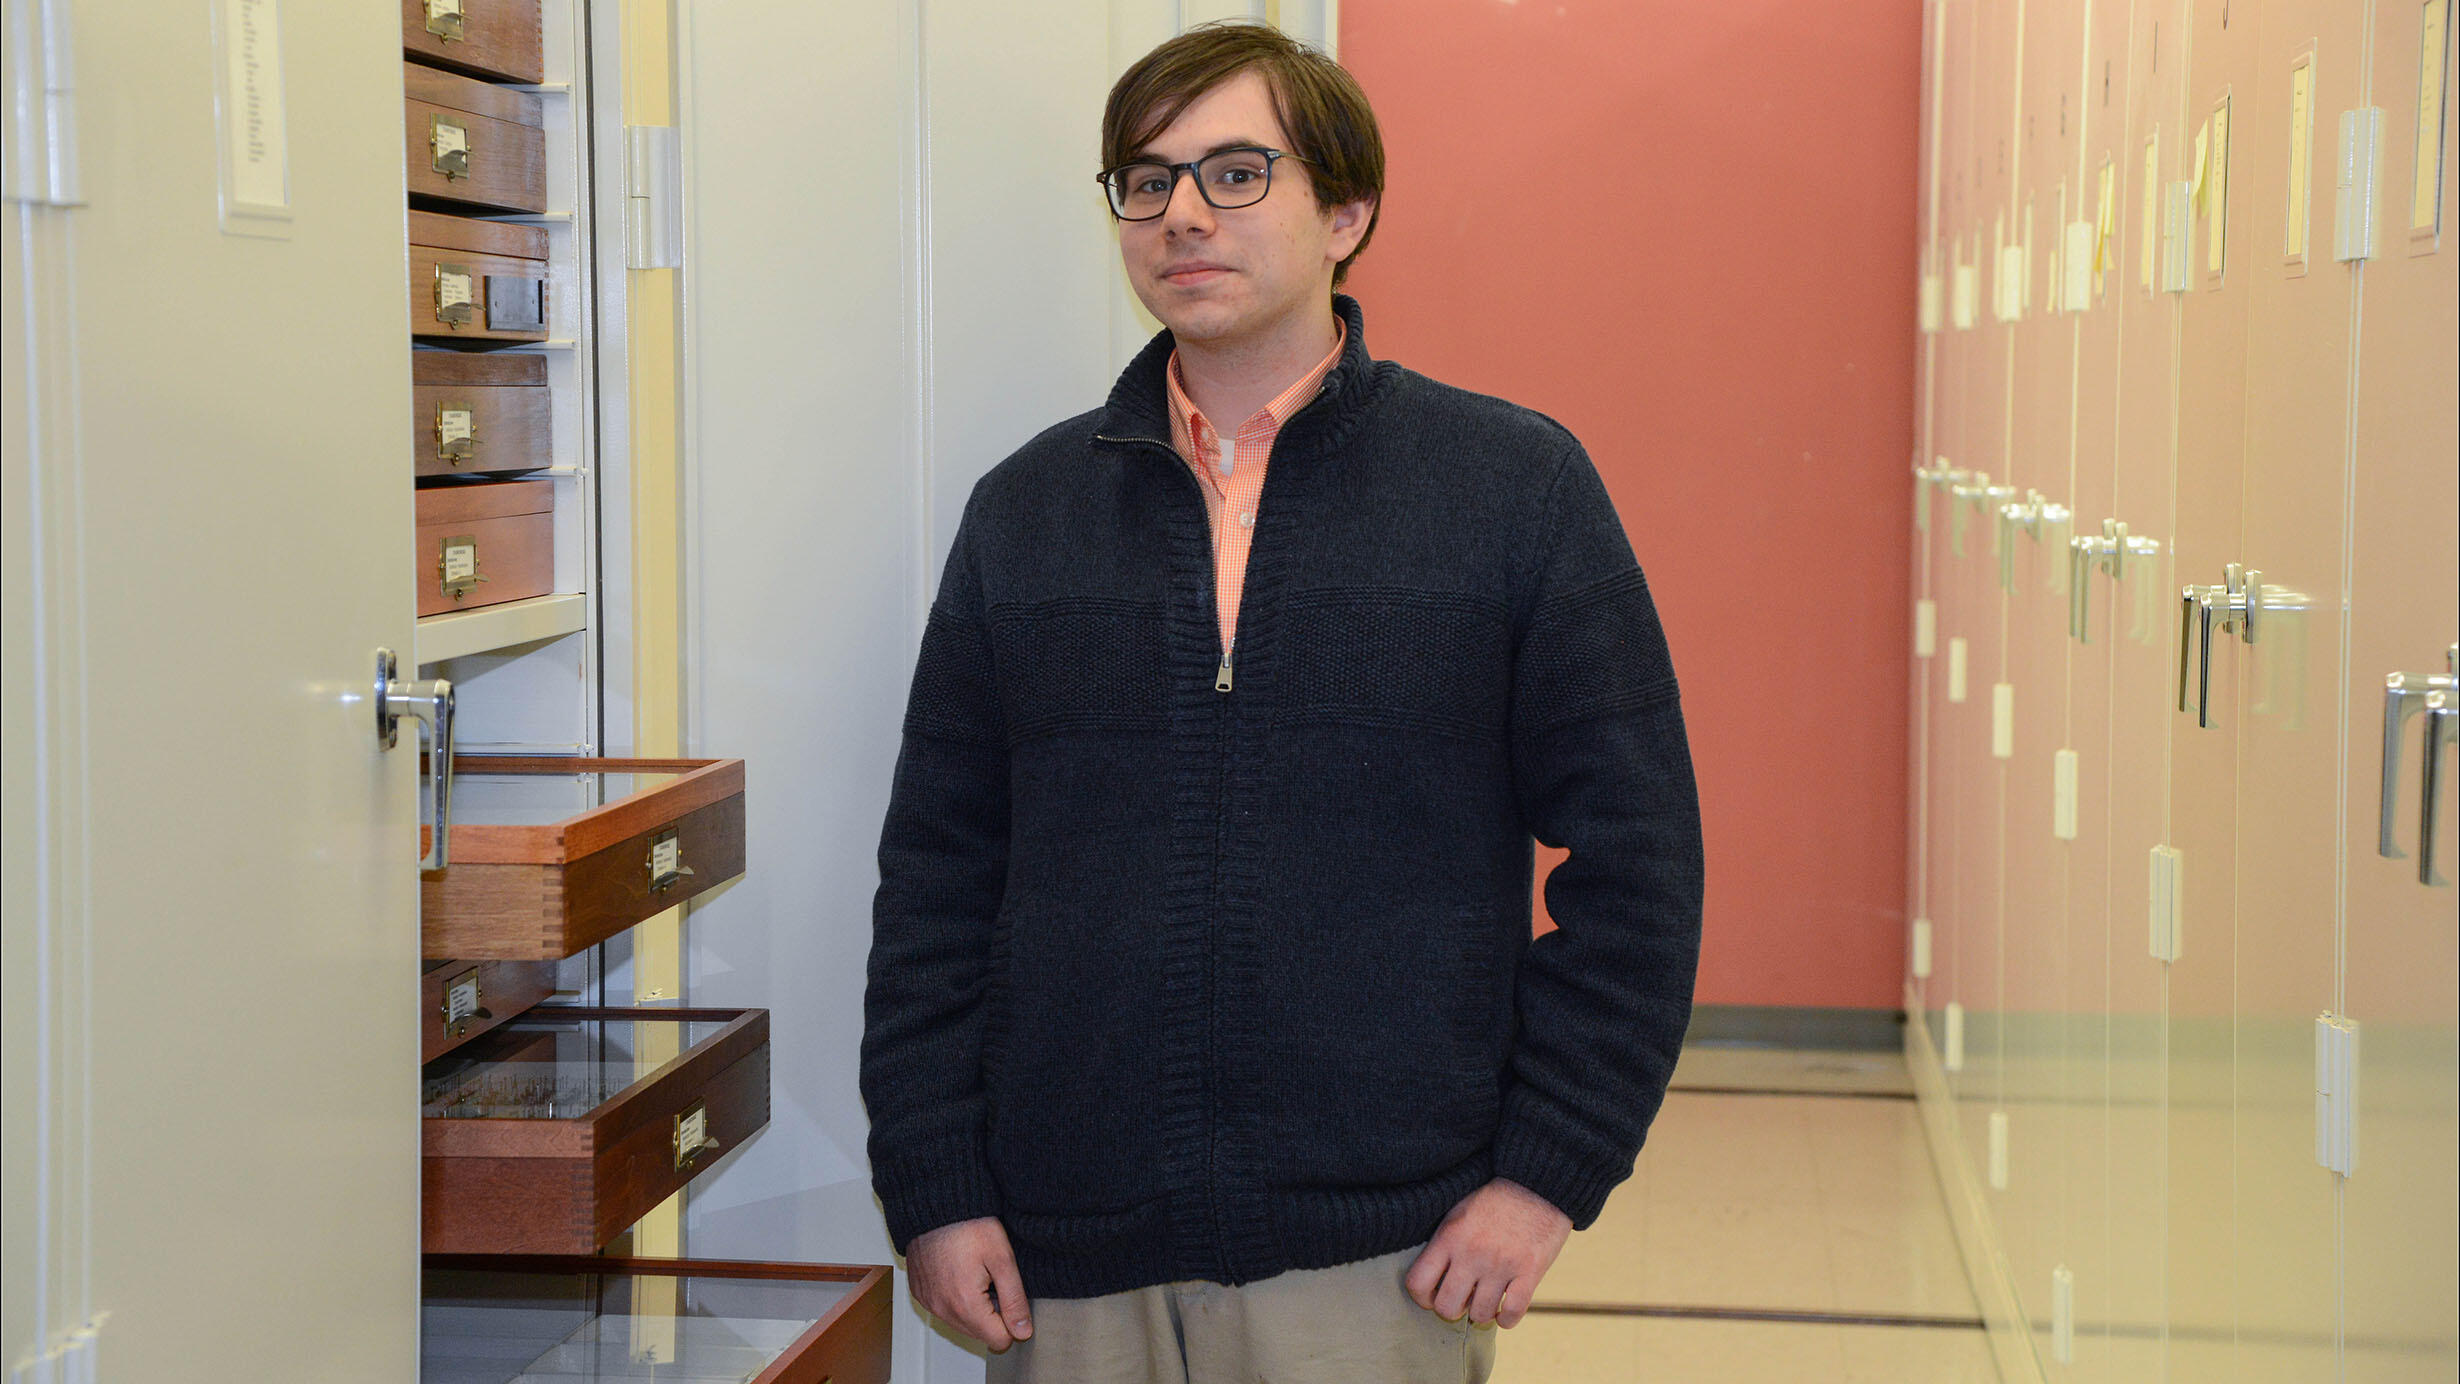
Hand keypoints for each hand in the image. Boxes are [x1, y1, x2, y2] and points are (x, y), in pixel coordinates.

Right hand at [906, 1216, 1034, 1351]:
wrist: (936, 1204)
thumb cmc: (969, 1226)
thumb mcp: (1003, 1259)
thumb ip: (1015, 1300)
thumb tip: (1023, 1332)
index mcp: (966, 1305)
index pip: (999, 1340)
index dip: (1011, 1320)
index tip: (1009, 1295)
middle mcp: (942, 1310)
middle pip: (979, 1334)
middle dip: (992, 1314)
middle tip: (992, 1280)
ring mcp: (928, 1303)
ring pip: (961, 1324)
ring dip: (973, 1308)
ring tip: (976, 1274)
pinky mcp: (920, 1294)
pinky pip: (943, 1310)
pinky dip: (954, 1299)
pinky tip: (960, 1273)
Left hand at [1403, 1177, 1572, 1327]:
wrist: (1537, 1182)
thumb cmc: (1494, 1197)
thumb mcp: (1458, 1210)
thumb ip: (1443, 1241)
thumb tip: (1432, 1275)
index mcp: (1449, 1237)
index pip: (1418, 1283)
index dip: (1422, 1298)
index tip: (1433, 1295)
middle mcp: (1472, 1253)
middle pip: (1447, 1307)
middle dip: (1453, 1310)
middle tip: (1462, 1300)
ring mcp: (1501, 1264)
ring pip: (1480, 1314)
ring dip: (1482, 1313)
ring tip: (1485, 1301)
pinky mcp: (1529, 1271)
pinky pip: (1512, 1313)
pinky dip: (1507, 1319)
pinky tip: (1505, 1311)